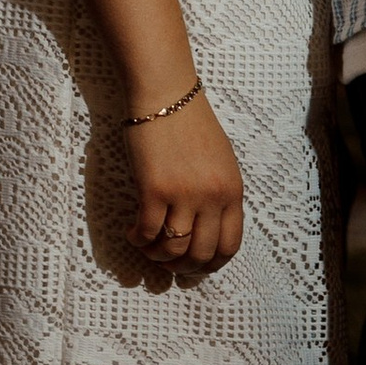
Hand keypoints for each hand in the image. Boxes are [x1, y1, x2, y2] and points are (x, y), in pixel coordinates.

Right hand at [126, 94, 244, 286]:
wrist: (166, 96)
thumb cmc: (192, 125)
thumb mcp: (222, 162)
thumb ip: (220, 195)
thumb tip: (207, 230)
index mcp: (233, 191)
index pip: (230, 245)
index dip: (211, 265)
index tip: (195, 267)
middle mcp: (212, 196)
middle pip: (201, 253)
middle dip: (182, 267)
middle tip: (166, 263)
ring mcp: (184, 194)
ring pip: (173, 249)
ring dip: (156, 256)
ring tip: (147, 246)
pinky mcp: (154, 190)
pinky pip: (147, 232)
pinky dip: (138, 240)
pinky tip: (132, 232)